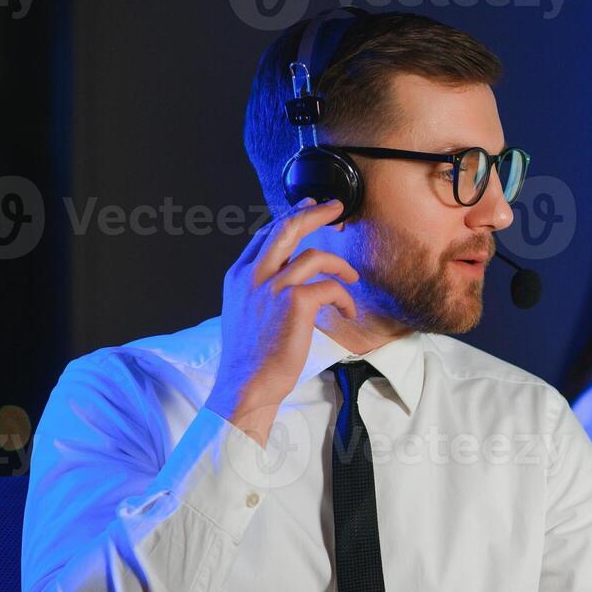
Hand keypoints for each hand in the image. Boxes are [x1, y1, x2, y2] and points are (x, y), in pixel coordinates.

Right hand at [205, 197, 359, 445]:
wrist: (246, 385)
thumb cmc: (252, 357)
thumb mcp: (246, 314)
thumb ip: (260, 291)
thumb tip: (285, 278)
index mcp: (239, 277)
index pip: (265, 235)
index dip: (289, 217)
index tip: (308, 206)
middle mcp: (252, 276)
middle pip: (286, 228)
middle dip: (314, 212)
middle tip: (336, 206)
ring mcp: (272, 288)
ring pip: (314, 255)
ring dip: (340, 265)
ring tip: (352, 277)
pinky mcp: (294, 303)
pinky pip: (330, 287)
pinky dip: (344, 297)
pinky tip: (348, 311)